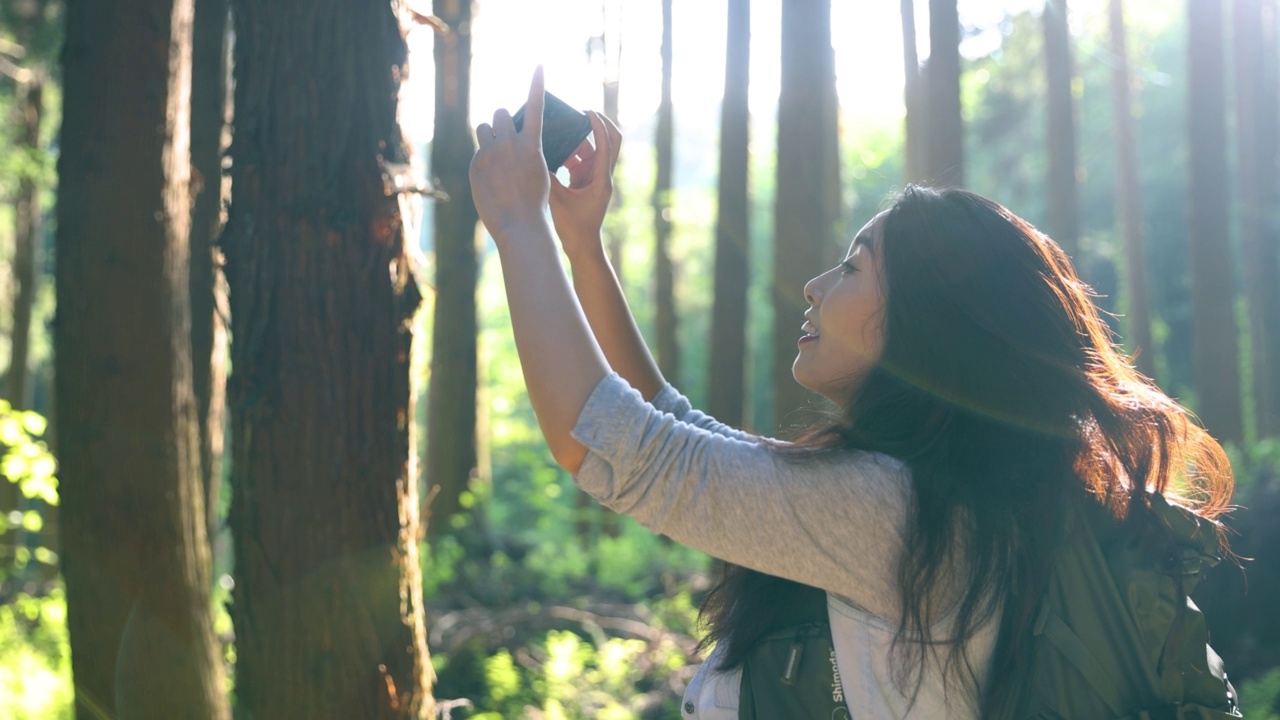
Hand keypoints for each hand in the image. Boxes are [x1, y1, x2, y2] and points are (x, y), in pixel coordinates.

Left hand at [471, 67, 552, 241]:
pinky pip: (478, 153)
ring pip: (484, 128)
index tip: (539, 66)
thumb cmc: (535, 204)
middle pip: (500, 114)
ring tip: (494, 155)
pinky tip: (490, 180)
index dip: (537, 85)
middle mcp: (510, 144)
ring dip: (488, 135)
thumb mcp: (539, 173)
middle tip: (503, 136)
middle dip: (501, 122)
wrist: (519, 224)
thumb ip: (526, 153)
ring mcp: (491, 153)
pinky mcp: (476, 164)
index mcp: (532, 146)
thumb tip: (514, 146)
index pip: (535, 107)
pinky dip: (483, 161)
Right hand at [549, 111, 621, 259]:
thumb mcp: (558, 200)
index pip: (606, 144)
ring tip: (561, 129)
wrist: (582, 246)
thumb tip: (536, 156)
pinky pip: (580, 160)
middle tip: (582, 112)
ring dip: (578, 140)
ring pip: (592, 150)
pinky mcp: (586, 182)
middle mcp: (602, 175)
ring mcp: (594, 178)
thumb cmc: (574, 227)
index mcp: (601, 178)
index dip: (598, 125)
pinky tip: (554, 149)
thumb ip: (549, 177)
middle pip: (610, 141)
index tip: (587, 111)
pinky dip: (570, 153)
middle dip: (599, 125)